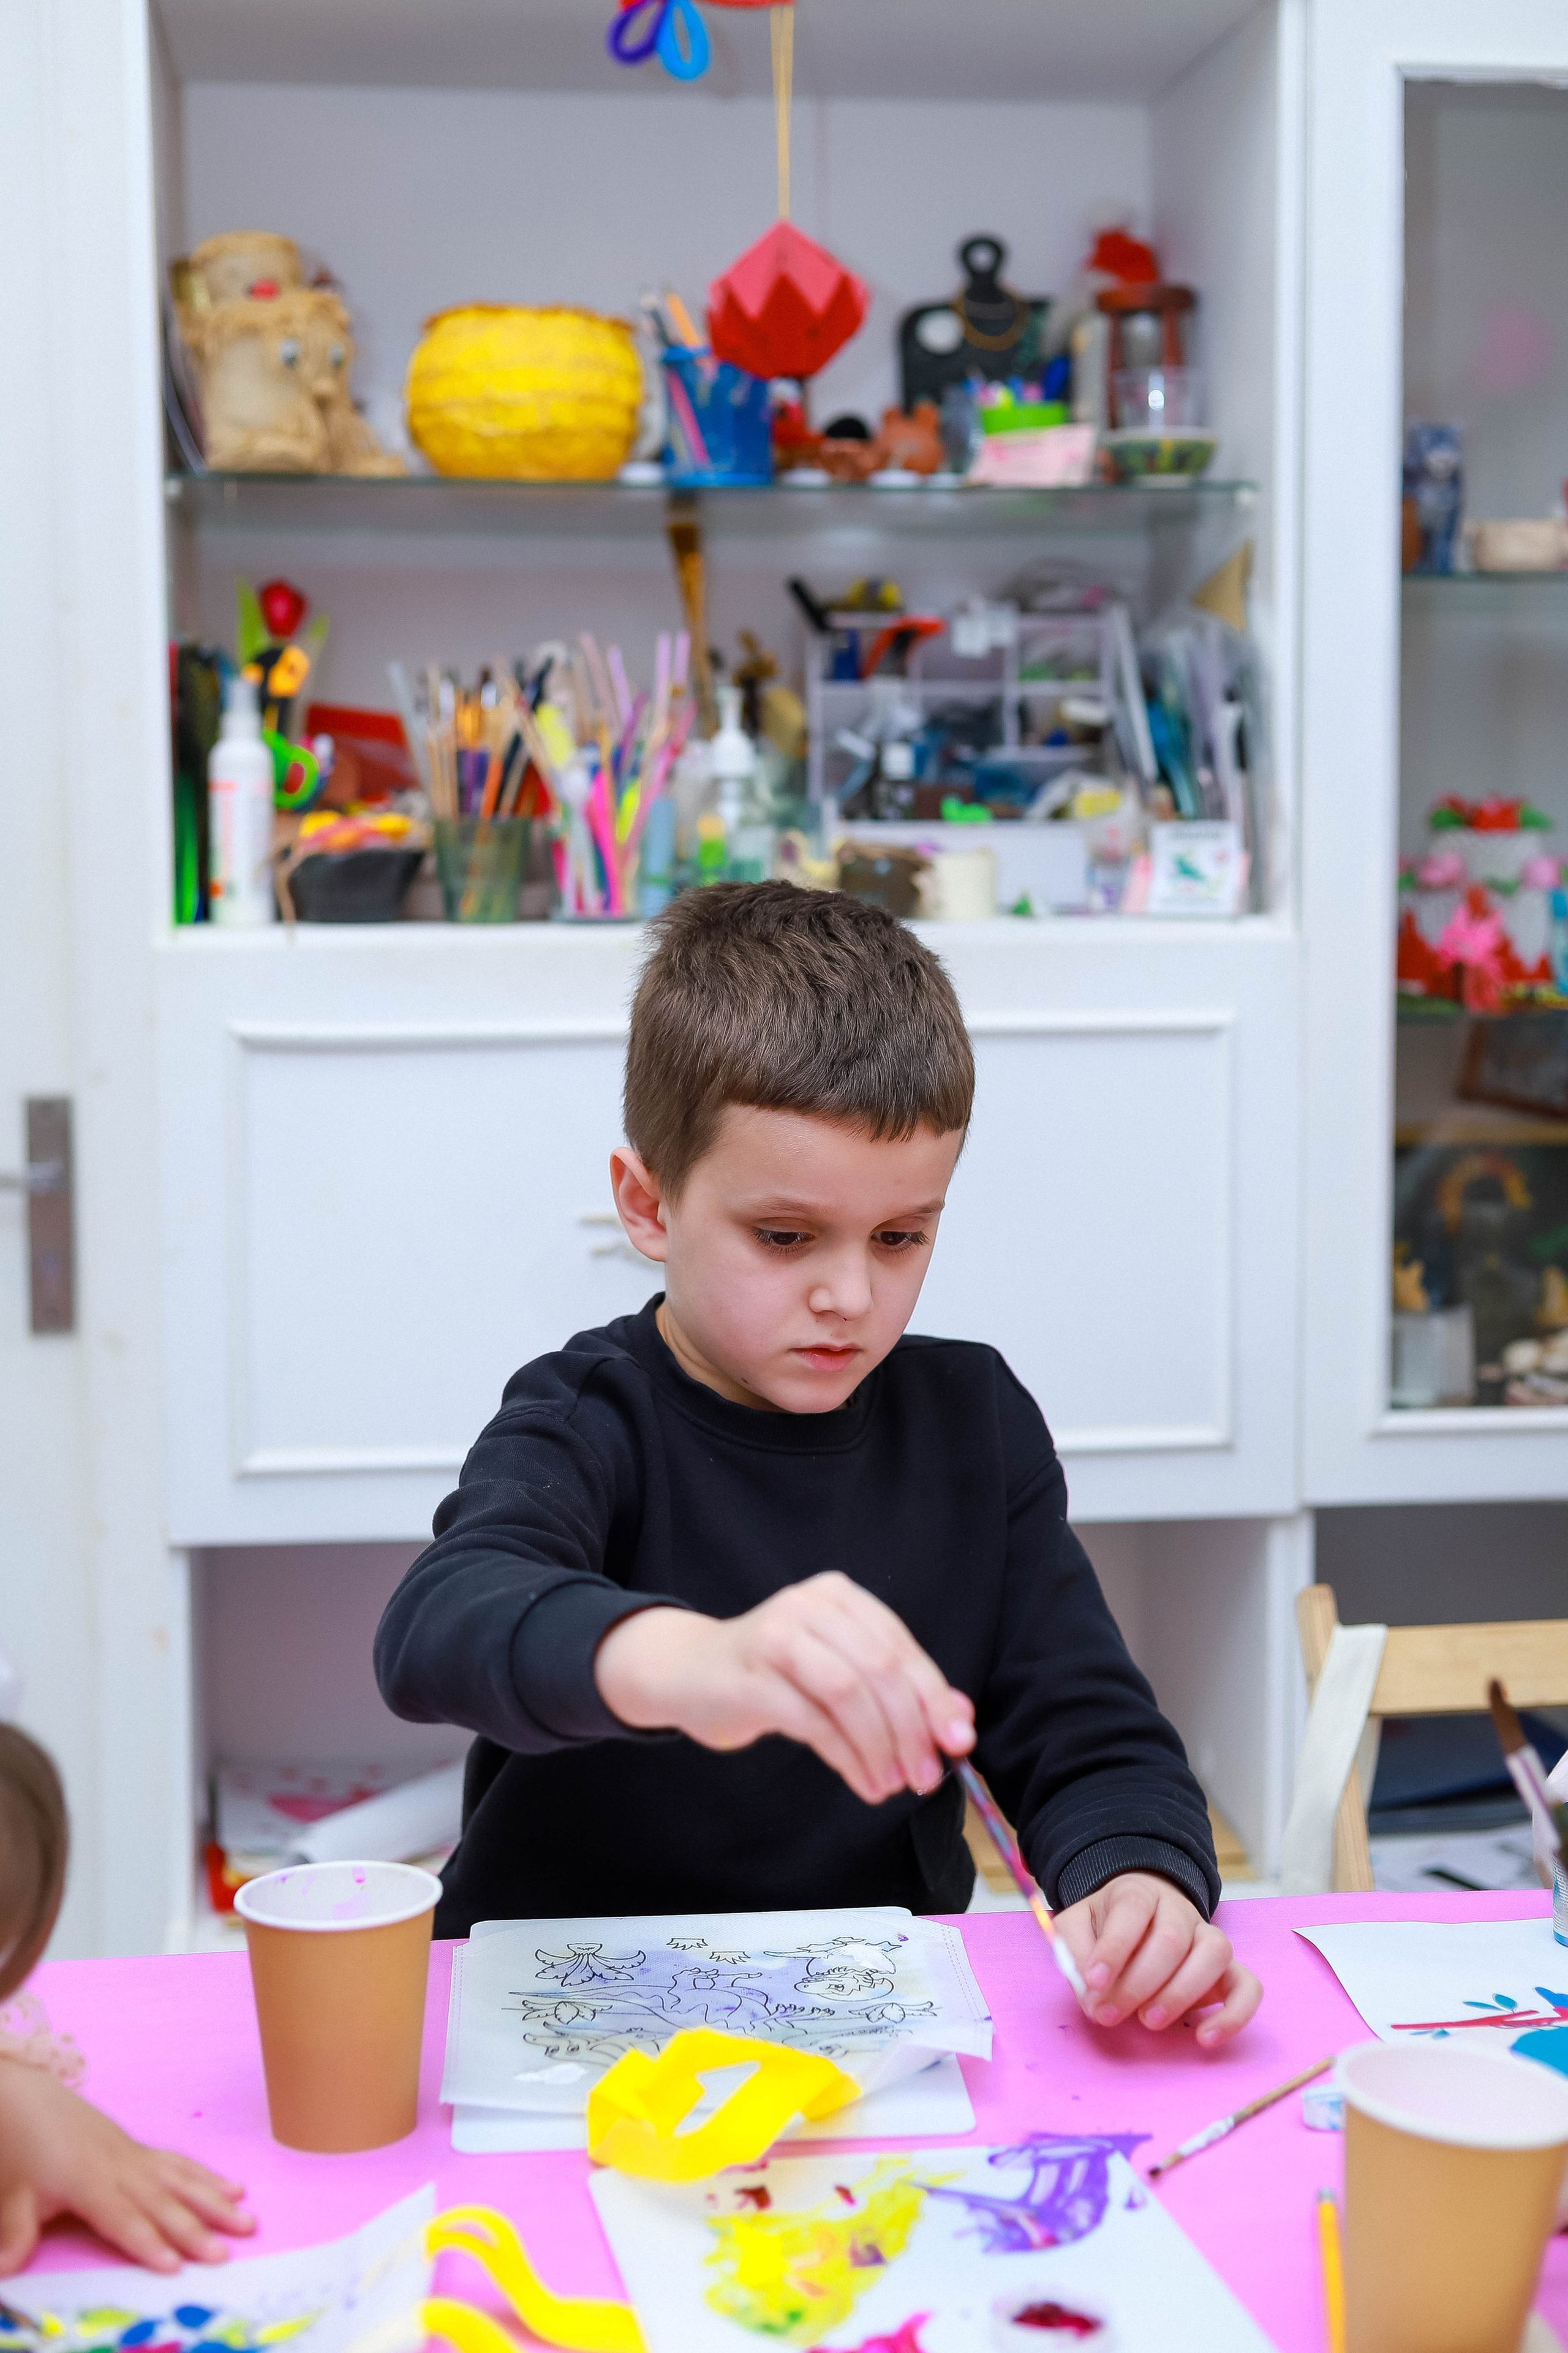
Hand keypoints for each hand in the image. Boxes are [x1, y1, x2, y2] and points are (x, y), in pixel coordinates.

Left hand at [0, 2057, 254, 2274]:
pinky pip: (181, 2163)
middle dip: (194, 2230)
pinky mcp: (142, 2151)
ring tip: (246, 2221)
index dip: (148, 2242)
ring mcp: (136, 2156)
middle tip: (224, 2254)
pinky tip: (236, 2188)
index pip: (123, 2218)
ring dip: (215, 2202)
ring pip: (182, 2180)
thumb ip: (15, 2233)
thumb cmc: (22, 2150)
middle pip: (162, 2203)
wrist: (31, 2101)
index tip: (174, 2265)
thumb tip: (7, 2270)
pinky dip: (210, 2176)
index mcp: (88, 2180)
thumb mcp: (12, 2192)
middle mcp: (120, 2168)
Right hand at [594, 1575, 974, 1805]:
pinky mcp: (752, 1678)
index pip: (901, 1647)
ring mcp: (777, 1637)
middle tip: (926, 1775)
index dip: (935, 1697)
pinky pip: (814, 1721)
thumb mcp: (839, 1670)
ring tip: (892, 1785)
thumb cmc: (774, 1675)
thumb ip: (895, 1688)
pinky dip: (848, 1757)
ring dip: (881, 1747)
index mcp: (840, 1597)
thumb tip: (960, 1721)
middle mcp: (810, 1606)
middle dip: (912, 1728)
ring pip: (850, 1693)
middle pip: (881, 1668)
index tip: (958, 1742)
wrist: (688, 1672)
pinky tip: (863, 1782)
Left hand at [1055, 1872, 1261, 2046]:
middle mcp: (1179, 1911)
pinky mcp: (1229, 1971)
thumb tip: (1090, 1993)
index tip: (1094, 1981)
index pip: (1133, 1908)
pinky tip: (1206, 2039)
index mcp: (1138, 1893)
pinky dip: (1235, 2015)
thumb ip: (1073, 1951)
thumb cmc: (1106, 1927)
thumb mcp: (1077, 1927)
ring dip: (1181, 1994)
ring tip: (1149, 2021)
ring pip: (1214, 1953)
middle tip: (1109, 2015)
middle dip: (1138, 1983)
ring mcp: (1209, 1938)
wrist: (1142, 1916)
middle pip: (1171, 1938)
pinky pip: (1248, 1987)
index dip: (1114, 1946)